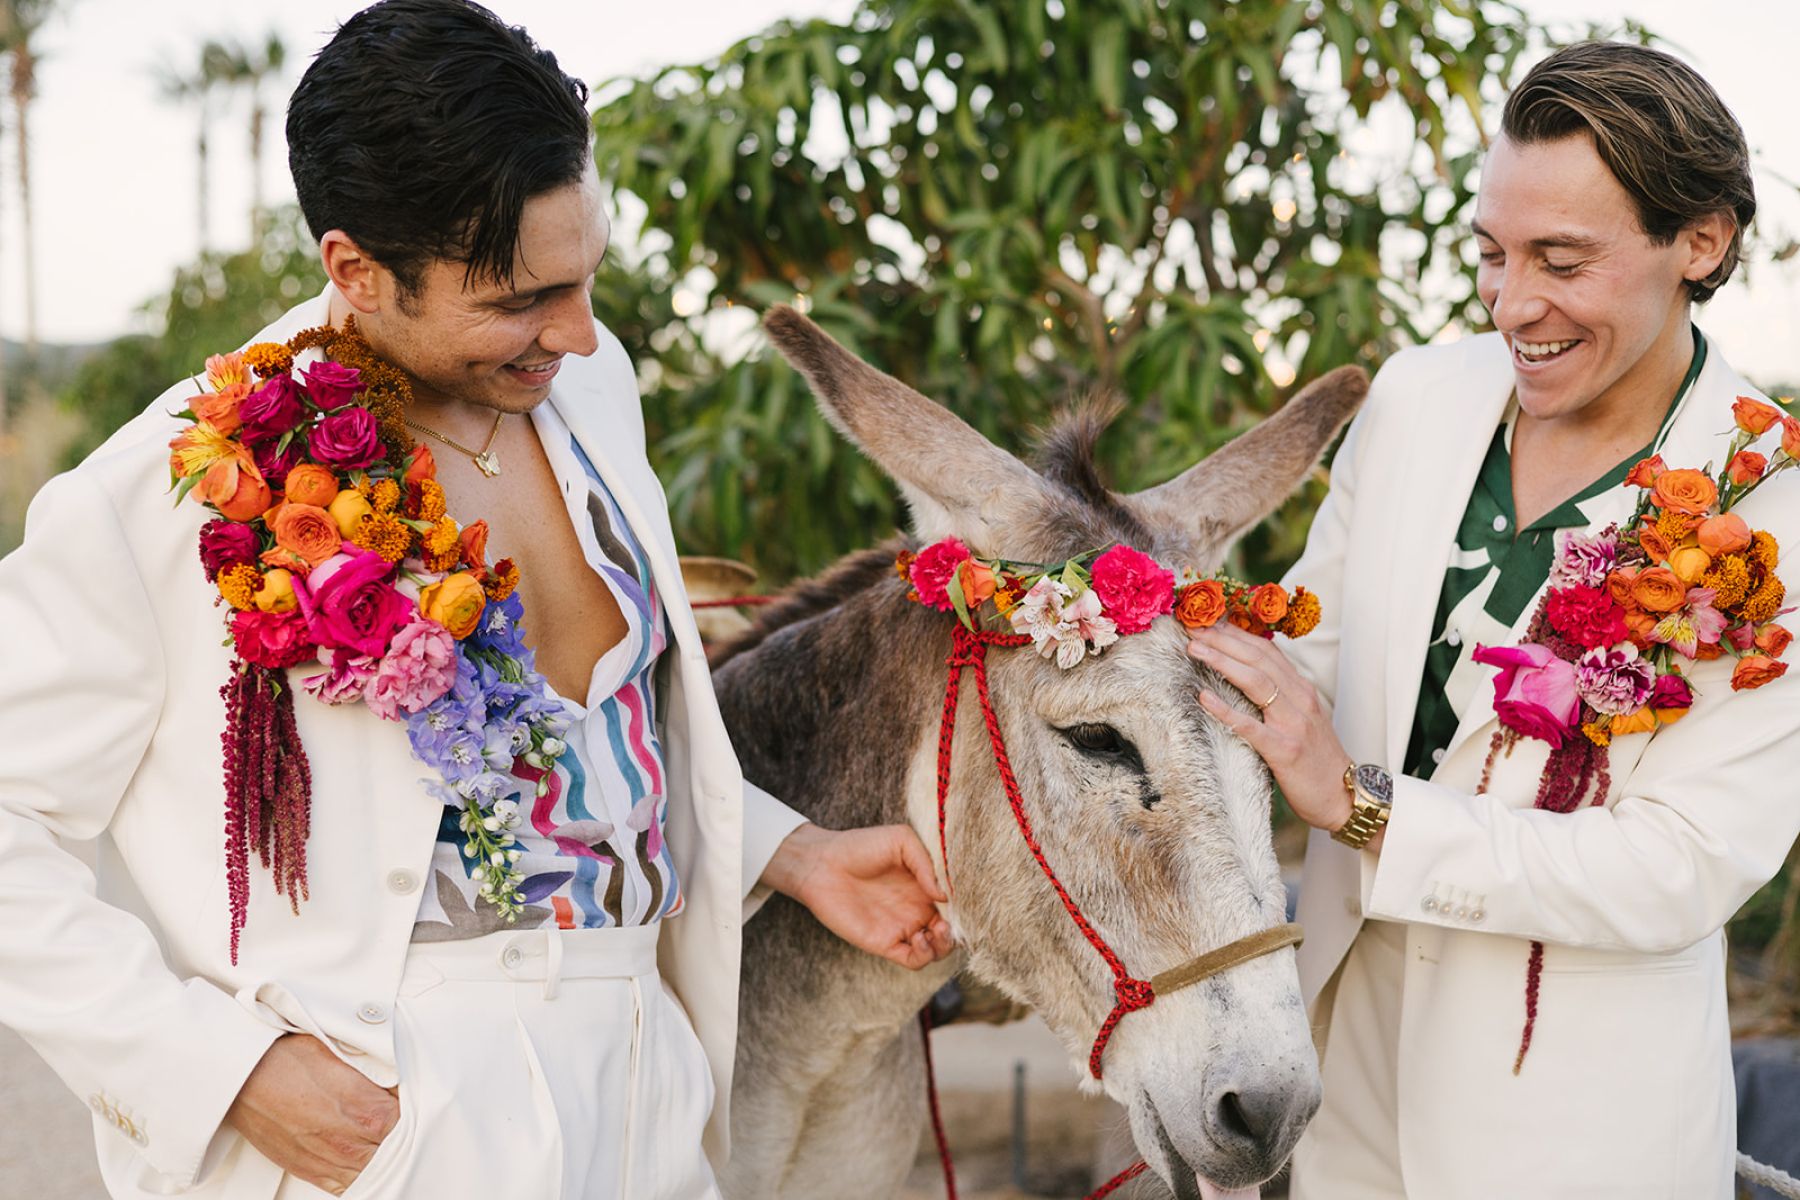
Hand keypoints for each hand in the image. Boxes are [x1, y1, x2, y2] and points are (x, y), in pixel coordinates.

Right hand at [225, 1034, 398, 1195]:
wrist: (243, 1076)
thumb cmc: (289, 1059)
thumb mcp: (345, 1054)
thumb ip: (378, 1074)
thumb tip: (398, 1081)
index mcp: (367, 1111)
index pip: (411, 1124)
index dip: (415, 1113)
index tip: (412, 1103)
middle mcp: (350, 1142)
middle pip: (394, 1152)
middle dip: (400, 1138)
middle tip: (400, 1124)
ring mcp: (328, 1160)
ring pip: (371, 1173)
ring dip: (380, 1159)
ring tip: (382, 1144)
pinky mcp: (307, 1170)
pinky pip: (344, 1187)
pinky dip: (358, 1178)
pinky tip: (363, 1166)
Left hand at [762, 823, 954, 968]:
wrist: (822, 863)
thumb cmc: (860, 846)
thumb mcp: (901, 840)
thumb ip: (927, 863)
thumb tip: (945, 895)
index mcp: (924, 885)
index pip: (955, 903)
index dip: (965, 906)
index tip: (968, 900)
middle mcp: (916, 909)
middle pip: (951, 930)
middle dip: (959, 929)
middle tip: (951, 919)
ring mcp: (902, 927)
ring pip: (937, 950)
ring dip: (945, 945)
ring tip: (936, 929)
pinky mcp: (885, 943)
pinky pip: (914, 960)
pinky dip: (925, 955)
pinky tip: (920, 937)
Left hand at [1186, 624, 1376, 848]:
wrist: (1343, 796)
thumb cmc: (1317, 759)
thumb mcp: (1302, 718)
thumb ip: (1280, 696)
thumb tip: (1245, 676)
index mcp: (1302, 689)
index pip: (1267, 650)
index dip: (1237, 633)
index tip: (1208, 621)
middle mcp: (1300, 699)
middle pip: (1258, 658)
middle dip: (1224, 639)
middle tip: (1192, 627)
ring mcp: (1293, 723)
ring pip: (1256, 682)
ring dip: (1222, 661)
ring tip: (1194, 649)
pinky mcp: (1284, 750)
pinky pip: (1250, 726)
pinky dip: (1226, 710)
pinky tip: (1203, 697)